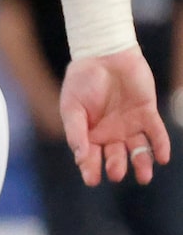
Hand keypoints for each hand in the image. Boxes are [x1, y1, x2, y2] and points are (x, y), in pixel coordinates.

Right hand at [62, 47, 169, 183]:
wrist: (103, 55)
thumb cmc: (81, 81)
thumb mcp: (72, 107)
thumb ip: (76, 131)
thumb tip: (80, 156)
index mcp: (90, 134)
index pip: (90, 157)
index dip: (90, 169)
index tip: (92, 180)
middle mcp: (111, 133)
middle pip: (115, 156)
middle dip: (116, 166)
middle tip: (116, 173)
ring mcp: (130, 125)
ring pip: (138, 149)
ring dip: (142, 163)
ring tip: (144, 177)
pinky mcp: (147, 113)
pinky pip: (156, 133)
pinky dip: (160, 146)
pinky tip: (162, 158)